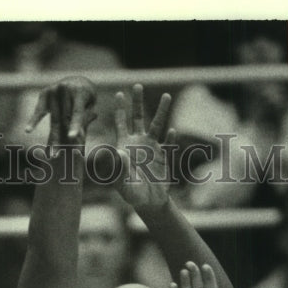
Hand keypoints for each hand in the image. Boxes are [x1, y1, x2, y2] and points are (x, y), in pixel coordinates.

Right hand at [25, 76, 97, 150]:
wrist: (77, 81)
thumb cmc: (87, 99)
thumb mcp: (90, 107)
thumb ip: (85, 119)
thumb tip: (81, 137)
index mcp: (79, 91)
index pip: (76, 112)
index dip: (75, 125)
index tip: (72, 138)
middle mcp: (65, 88)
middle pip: (64, 120)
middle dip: (63, 139)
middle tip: (60, 157)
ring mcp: (53, 90)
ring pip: (54, 120)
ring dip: (53, 139)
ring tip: (51, 156)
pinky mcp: (44, 94)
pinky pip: (39, 111)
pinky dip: (34, 121)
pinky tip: (27, 130)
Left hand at [112, 84, 174, 209]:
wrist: (149, 202)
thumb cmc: (131, 193)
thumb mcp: (122, 182)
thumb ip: (118, 169)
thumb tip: (116, 153)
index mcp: (125, 147)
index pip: (121, 124)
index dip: (120, 110)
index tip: (120, 93)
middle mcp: (138, 143)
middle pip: (138, 118)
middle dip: (137, 103)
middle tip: (137, 85)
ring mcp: (152, 148)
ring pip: (157, 125)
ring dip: (161, 111)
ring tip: (166, 96)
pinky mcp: (164, 156)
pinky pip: (168, 144)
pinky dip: (170, 138)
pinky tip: (172, 131)